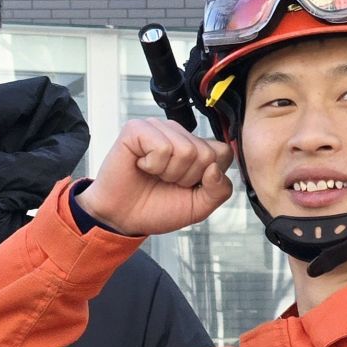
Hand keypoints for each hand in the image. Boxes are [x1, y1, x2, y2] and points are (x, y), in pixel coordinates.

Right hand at [78, 119, 234, 237]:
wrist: (122, 218)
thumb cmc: (156, 208)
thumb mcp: (198, 207)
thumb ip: (219, 190)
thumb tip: (214, 168)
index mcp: (195, 147)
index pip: (223, 152)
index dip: (208, 177)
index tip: (187, 186)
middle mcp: (178, 133)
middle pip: (206, 153)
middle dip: (187, 178)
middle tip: (166, 181)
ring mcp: (158, 128)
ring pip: (186, 150)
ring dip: (168, 172)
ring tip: (153, 174)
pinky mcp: (137, 129)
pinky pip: (162, 147)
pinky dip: (153, 165)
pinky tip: (142, 166)